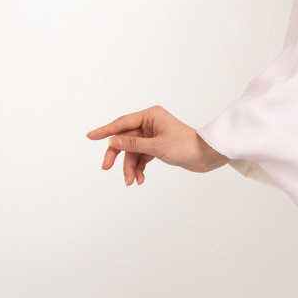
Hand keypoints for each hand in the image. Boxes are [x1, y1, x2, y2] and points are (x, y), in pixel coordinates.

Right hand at [87, 106, 227, 185]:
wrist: (207, 156)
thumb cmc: (186, 146)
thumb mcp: (157, 147)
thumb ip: (133, 144)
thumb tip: (113, 141)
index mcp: (150, 116)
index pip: (122, 123)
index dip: (105, 131)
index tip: (90, 136)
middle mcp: (150, 123)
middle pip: (125, 139)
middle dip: (118, 155)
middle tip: (106, 168)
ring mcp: (153, 136)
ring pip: (133, 151)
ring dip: (130, 167)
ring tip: (132, 182)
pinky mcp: (158, 147)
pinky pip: (142, 157)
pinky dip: (140, 168)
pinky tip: (140, 179)